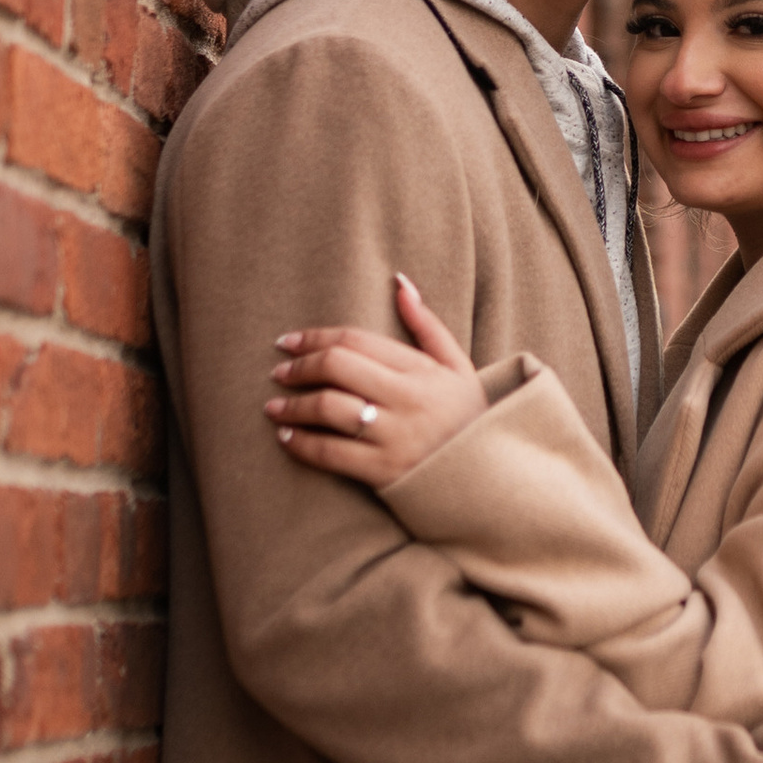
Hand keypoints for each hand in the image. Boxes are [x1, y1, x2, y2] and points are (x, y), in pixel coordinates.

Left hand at [267, 274, 488, 489]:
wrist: (489, 479)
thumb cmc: (468, 418)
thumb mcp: (458, 367)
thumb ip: (427, 325)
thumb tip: (400, 282)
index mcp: (423, 369)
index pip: (356, 340)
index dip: (315, 337)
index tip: (289, 342)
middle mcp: (408, 399)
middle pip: (337, 367)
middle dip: (300, 367)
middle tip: (279, 372)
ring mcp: (395, 435)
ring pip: (329, 408)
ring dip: (293, 406)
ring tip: (273, 408)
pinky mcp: (384, 471)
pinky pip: (331, 453)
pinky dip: (301, 444)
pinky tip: (286, 438)